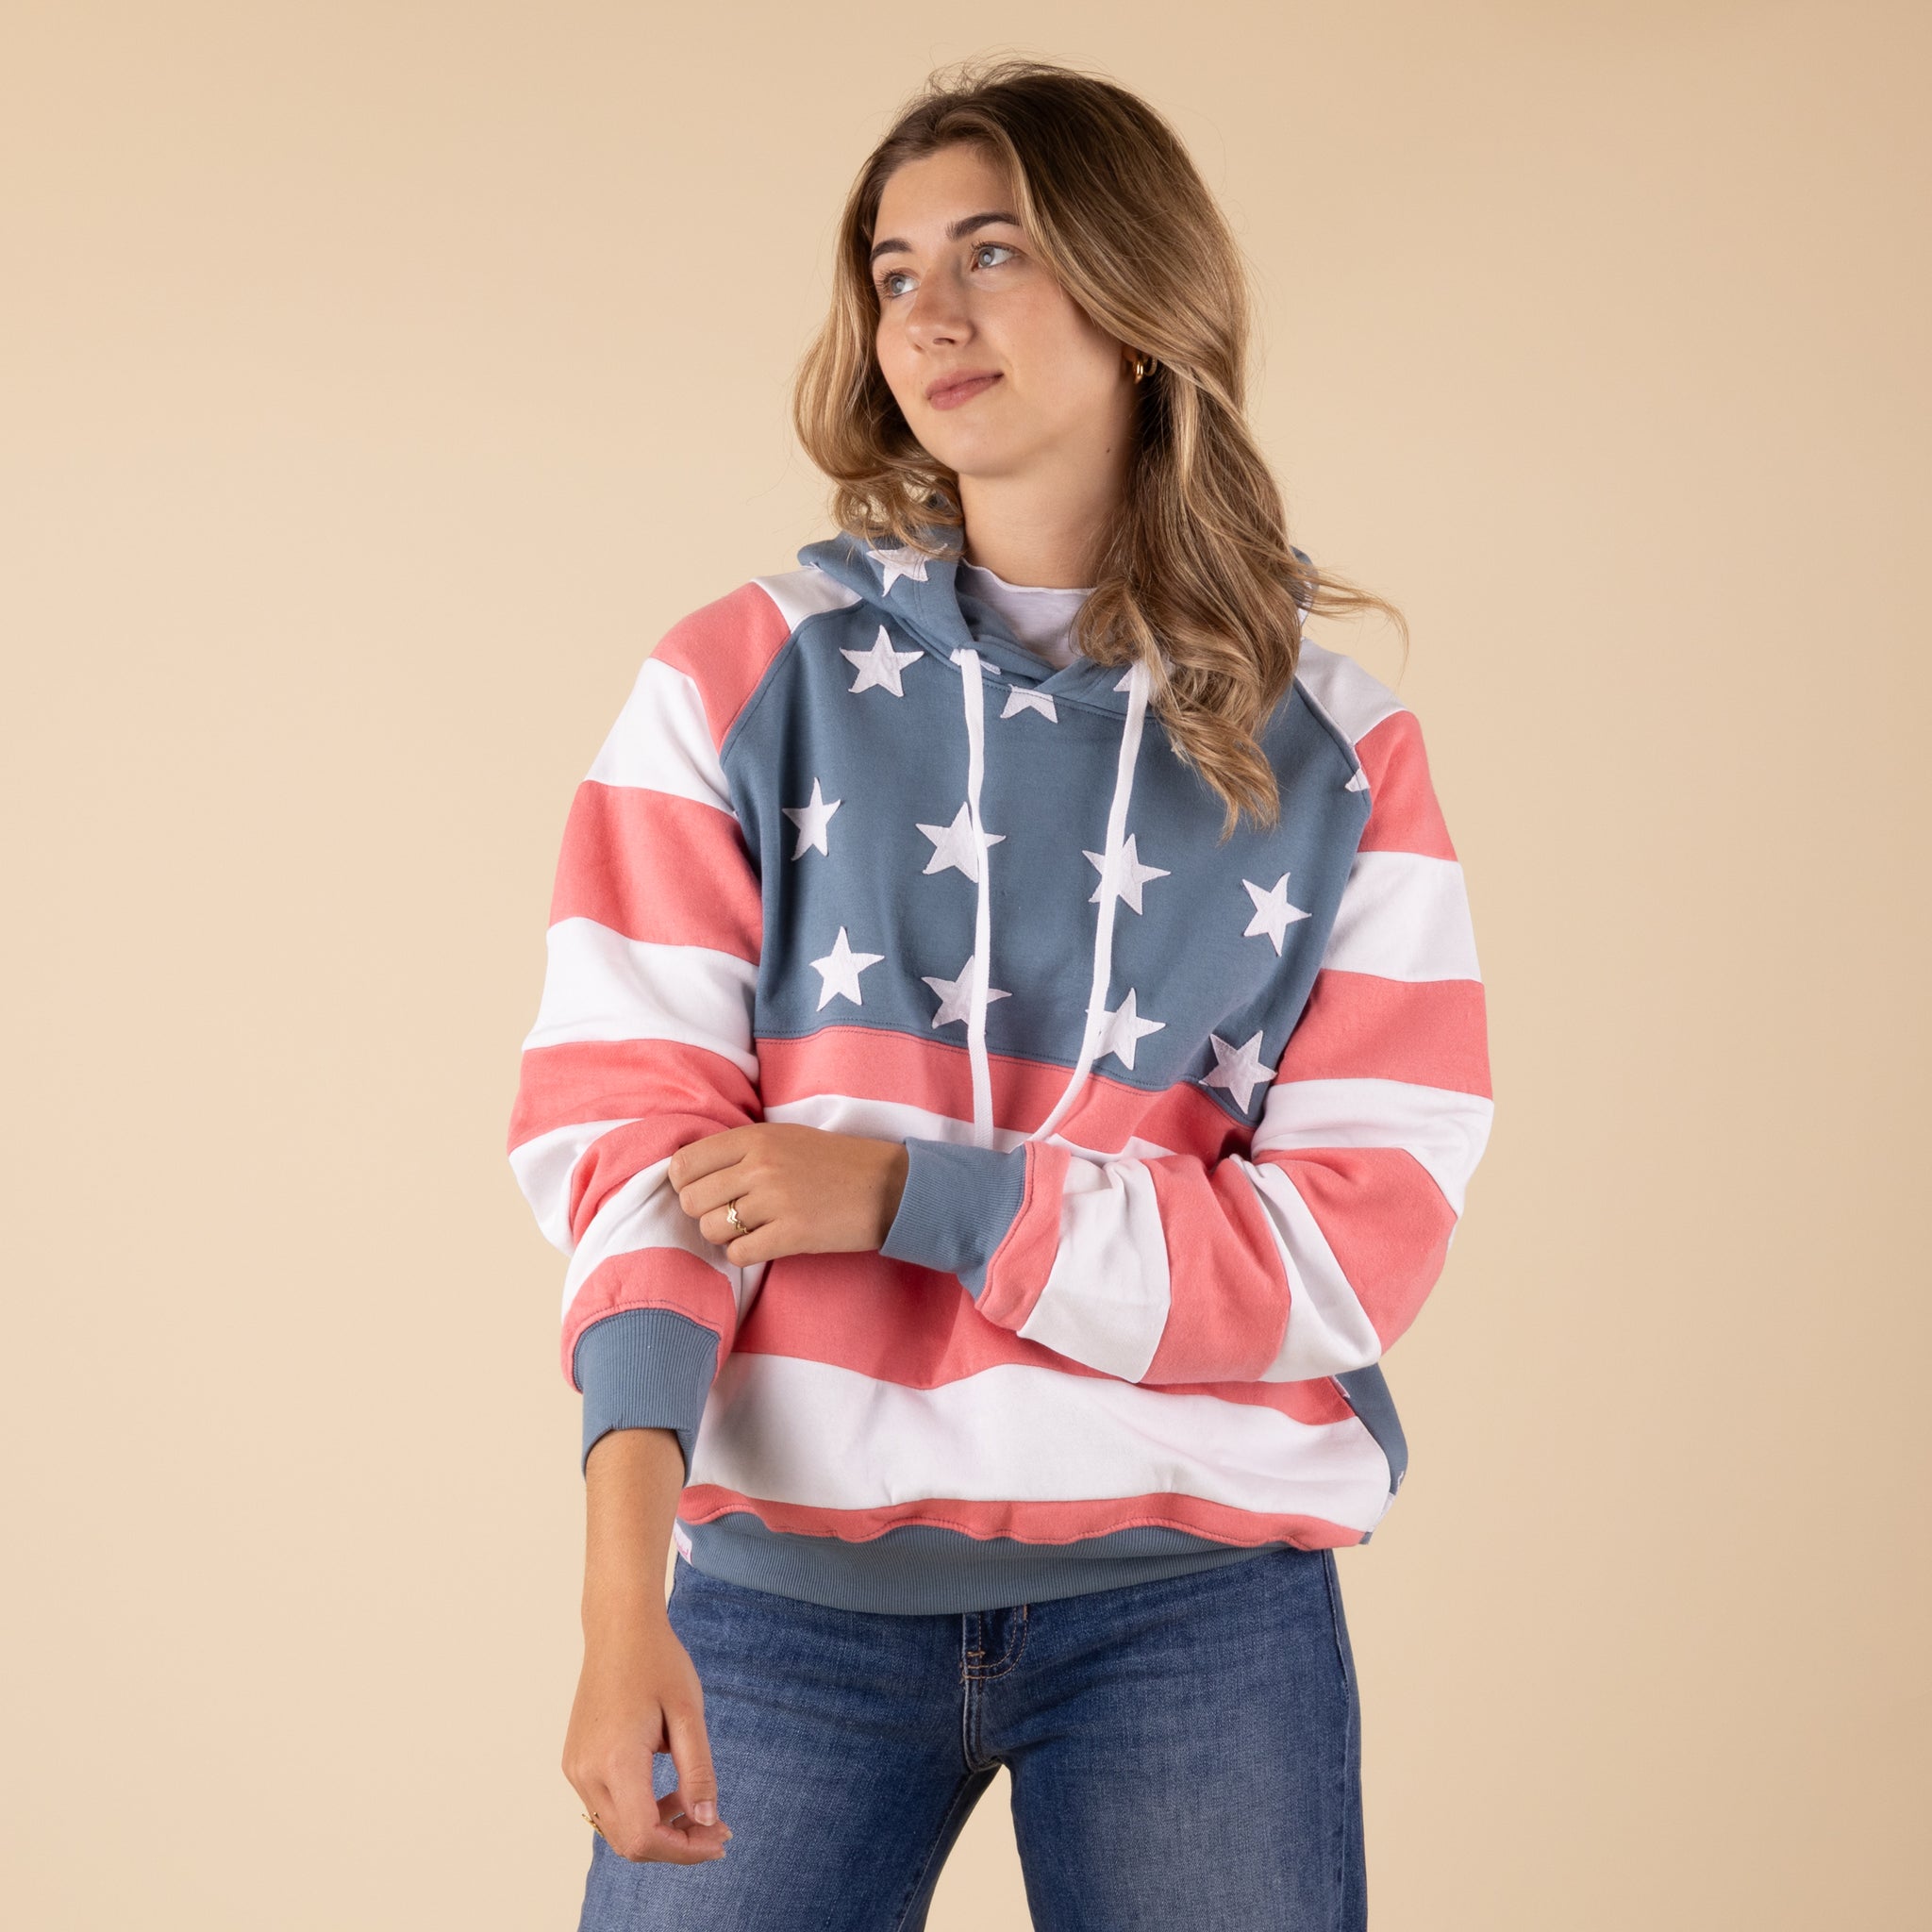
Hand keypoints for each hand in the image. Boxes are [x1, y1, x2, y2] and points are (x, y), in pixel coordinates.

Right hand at [563, 1612, 733, 1864]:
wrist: (619, 1629)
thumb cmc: (658, 1662)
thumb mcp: (688, 1713)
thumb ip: (698, 1771)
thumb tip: (707, 1820)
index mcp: (615, 1760)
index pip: (643, 1837)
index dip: (683, 1850)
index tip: (718, 1839)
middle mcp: (586, 1771)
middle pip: (628, 1842)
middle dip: (675, 1845)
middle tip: (716, 1828)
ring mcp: (576, 1768)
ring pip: (616, 1829)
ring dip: (657, 1831)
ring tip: (695, 1808)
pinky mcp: (576, 1761)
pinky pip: (606, 1807)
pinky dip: (638, 1813)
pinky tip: (667, 1792)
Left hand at [667, 1124, 909, 1264]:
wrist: (888, 1186)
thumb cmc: (834, 1162)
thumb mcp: (785, 1137)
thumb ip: (739, 1150)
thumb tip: (687, 1174)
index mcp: (755, 1137)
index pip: (684, 1164)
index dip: (686, 1184)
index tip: (704, 1191)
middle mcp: (759, 1166)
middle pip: (692, 1201)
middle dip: (704, 1213)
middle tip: (730, 1213)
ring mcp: (775, 1201)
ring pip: (711, 1230)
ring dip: (725, 1235)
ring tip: (751, 1228)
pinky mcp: (791, 1234)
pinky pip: (738, 1254)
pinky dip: (745, 1254)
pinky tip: (765, 1243)